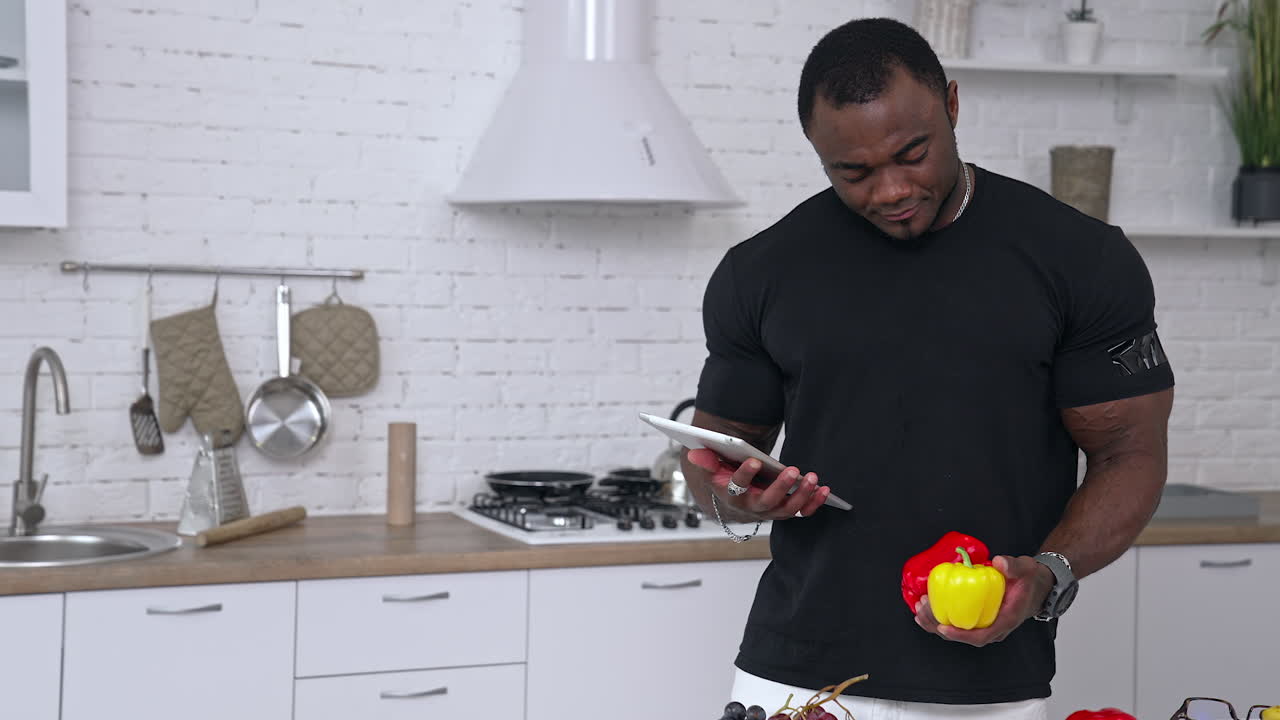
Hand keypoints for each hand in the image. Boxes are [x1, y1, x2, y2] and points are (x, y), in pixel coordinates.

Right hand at [686, 448, 830, 520]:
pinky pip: (802, 511)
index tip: (753, 461)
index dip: (745, 476)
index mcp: (731, 496)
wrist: (731, 498)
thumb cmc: (723, 478)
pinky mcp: (785, 510)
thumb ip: (706, 460)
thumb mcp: (711, 468)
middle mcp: (751, 508)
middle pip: (767, 503)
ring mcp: (770, 511)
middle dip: (780, 487)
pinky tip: (825, 490)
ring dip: (802, 496)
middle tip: (793, 470)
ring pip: (787, 509)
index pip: (737, 488)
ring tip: (813, 478)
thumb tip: (695, 453)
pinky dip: (814, 503)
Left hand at [913, 555, 1053, 646]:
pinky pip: (956, 622)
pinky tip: (924, 609)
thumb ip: (1013, 566)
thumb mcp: (1026, 570)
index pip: (981, 637)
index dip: (960, 635)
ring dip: (935, 622)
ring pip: (957, 630)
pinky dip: (939, 617)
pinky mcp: (978, 617)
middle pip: (963, 635)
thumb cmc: (1030, 580)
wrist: (1037, 586)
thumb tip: (999, 563)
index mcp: (1005, 620)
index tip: (943, 627)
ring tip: (919, 608)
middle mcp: (994, 628)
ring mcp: (985, 624)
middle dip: (939, 626)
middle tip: (923, 609)